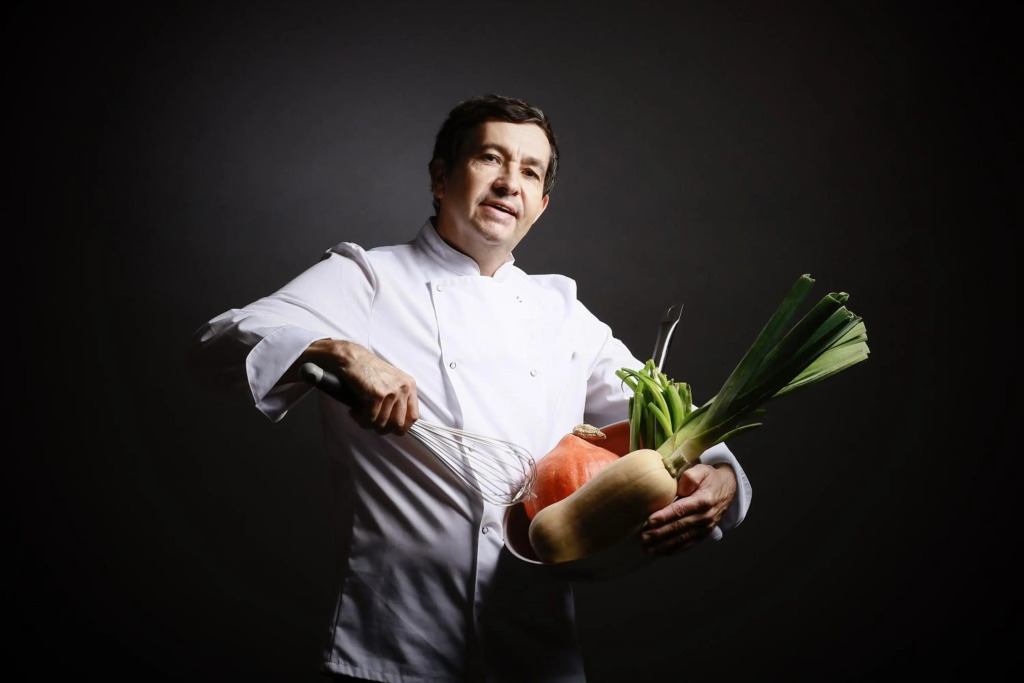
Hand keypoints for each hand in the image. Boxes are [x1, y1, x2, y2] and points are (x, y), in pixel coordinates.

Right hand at [298, 339, 418, 434]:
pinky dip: (361, 419)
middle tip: (372, 424)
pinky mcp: (376, 395)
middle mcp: (403, 389)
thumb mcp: (392, 382)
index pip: (413, 417)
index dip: (402, 427)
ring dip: (369, 424)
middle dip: (384, 429)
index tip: (390, 429)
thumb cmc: (369, 370)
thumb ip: (398, 399)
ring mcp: (391, 392)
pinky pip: (370, 419)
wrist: (353, 358)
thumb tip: (397, 425)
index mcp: (409, 386)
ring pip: (382, 423)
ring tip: (360, 416)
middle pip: (398, 424)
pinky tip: (354, 412)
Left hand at [639, 464, 736, 555]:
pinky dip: (673, 550)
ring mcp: (705, 528)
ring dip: (663, 545)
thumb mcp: (703, 470)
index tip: (650, 521)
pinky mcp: (703, 534)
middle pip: (679, 527)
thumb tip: (681, 488)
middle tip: (643, 537)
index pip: (681, 509)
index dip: (665, 516)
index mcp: (704, 500)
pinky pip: (687, 544)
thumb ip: (691, 476)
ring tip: (647, 548)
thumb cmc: (710, 478)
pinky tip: (659, 552)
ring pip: (682, 539)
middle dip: (660, 534)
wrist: (727, 489)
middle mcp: (705, 517)